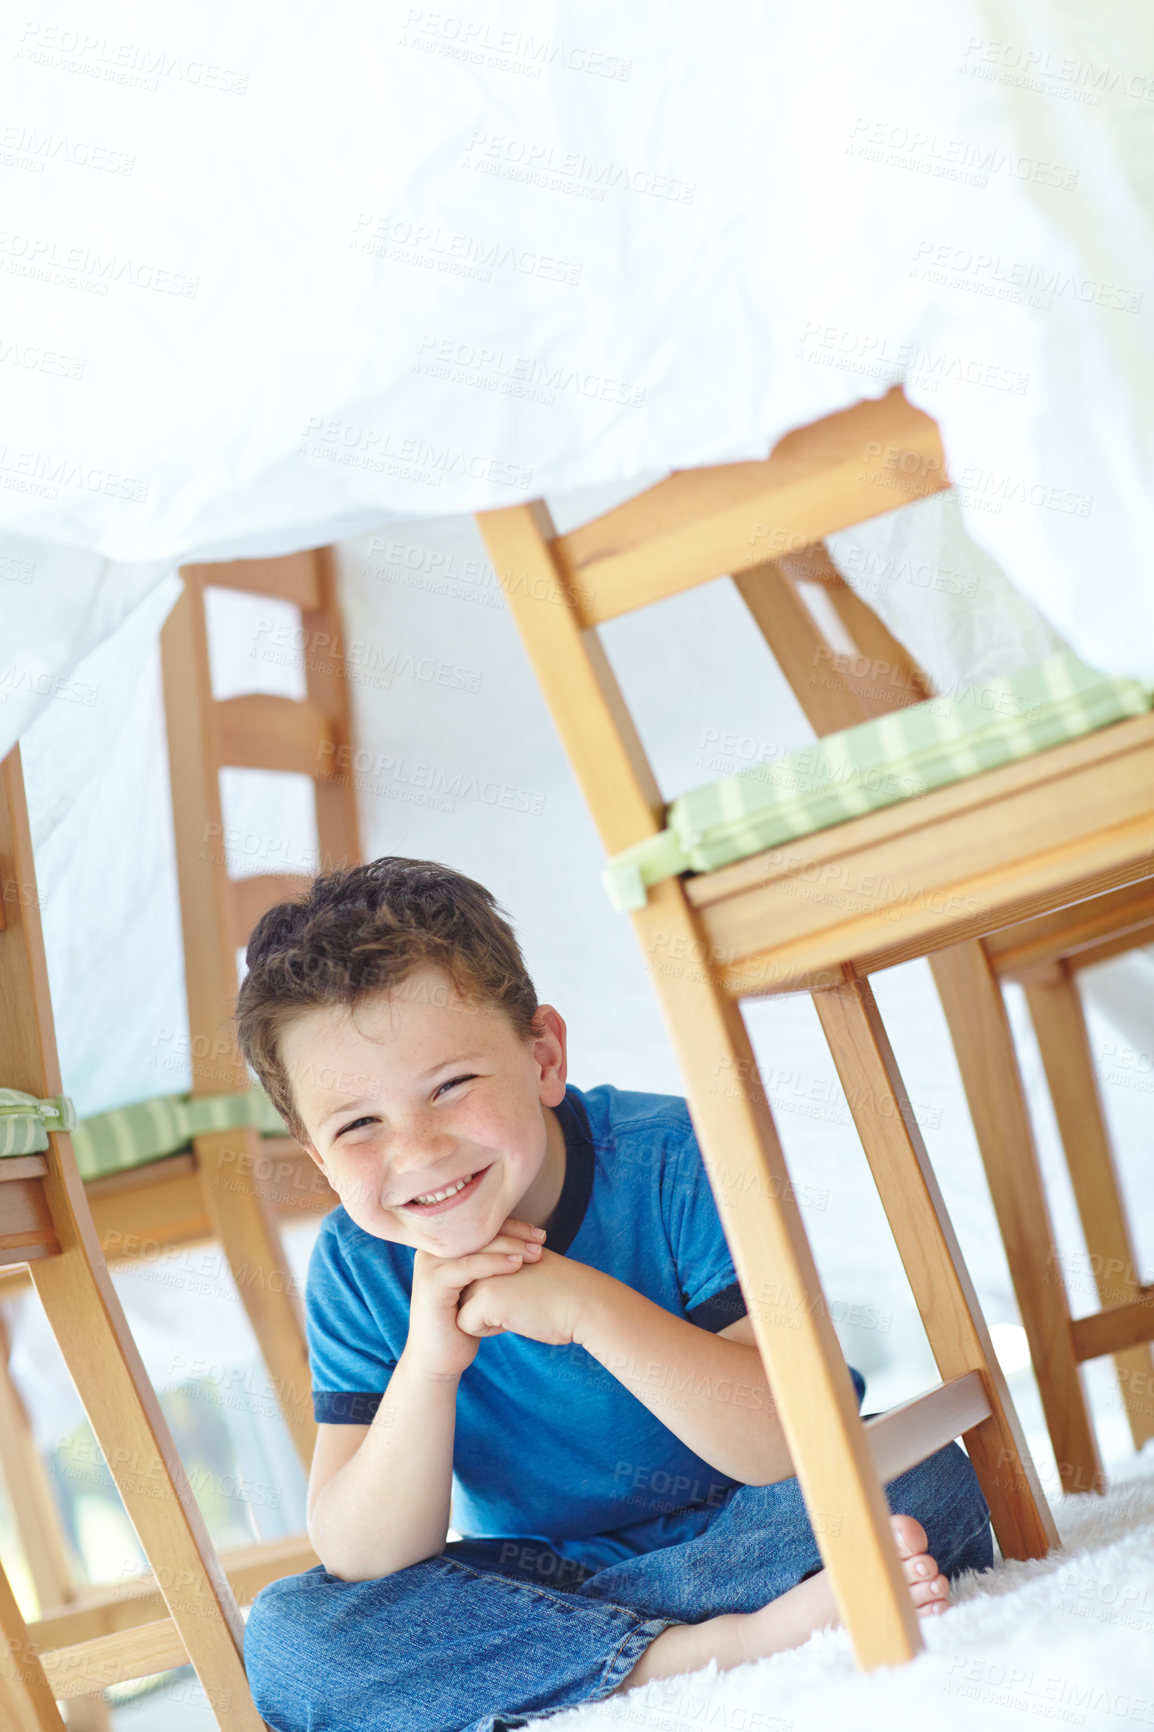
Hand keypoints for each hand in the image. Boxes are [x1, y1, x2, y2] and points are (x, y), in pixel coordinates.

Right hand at [406, 1217, 545, 1380]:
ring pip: (476, 1246)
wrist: (441, 1358)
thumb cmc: (466, 1322)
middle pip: (478, 1231)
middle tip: (542, 1238)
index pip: (480, 1226)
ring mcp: (429, 1264)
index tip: (540, 1233)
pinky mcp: (432, 1283)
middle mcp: (432, 1250)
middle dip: (514, 1233)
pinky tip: (517, 1264)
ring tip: (535, 1252)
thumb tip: (530, 1243)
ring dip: (509, 1246)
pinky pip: (469, 1266)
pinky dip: (494, 1263)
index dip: (512, 1226)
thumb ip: (494, 1263)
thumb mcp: (482, 1288)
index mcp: (443, 1246)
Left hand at [456, 1247, 587, 1346]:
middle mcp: (482, 1250)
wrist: (585, 1302)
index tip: (515, 1289)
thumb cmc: (558, 1289)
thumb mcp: (524, 1263)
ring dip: (483, 1315)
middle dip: (480, 1301)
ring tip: (516, 1307)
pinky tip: (513, 1321)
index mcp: (492, 1238)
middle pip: (461, 1288)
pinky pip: (466, 1325)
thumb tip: (468, 1284)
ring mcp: (482, 1272)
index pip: (468, 1270)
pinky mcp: (485, 1297)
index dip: (487, 1287)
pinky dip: (487, 1330)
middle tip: (518, 1298)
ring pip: (459, 1306)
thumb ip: (496, 1261)